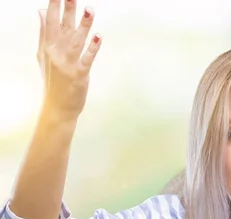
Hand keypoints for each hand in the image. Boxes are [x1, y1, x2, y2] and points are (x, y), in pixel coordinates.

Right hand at [37, 0, 101, 122]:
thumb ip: (44, 32)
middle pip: (62, 28)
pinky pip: (87, 58)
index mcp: (48, 47)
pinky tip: (99, 36)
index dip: (54, 6)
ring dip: (83, 25)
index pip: (50, 22)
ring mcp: (68, 64)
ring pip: (76, 41)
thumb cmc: (53, 80)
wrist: (58, 107)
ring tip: (90, 9)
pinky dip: (93, 47)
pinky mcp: (80, 74)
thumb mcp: (43, 55)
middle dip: (67, 10)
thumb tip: (42, 11)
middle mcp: (56, 53)